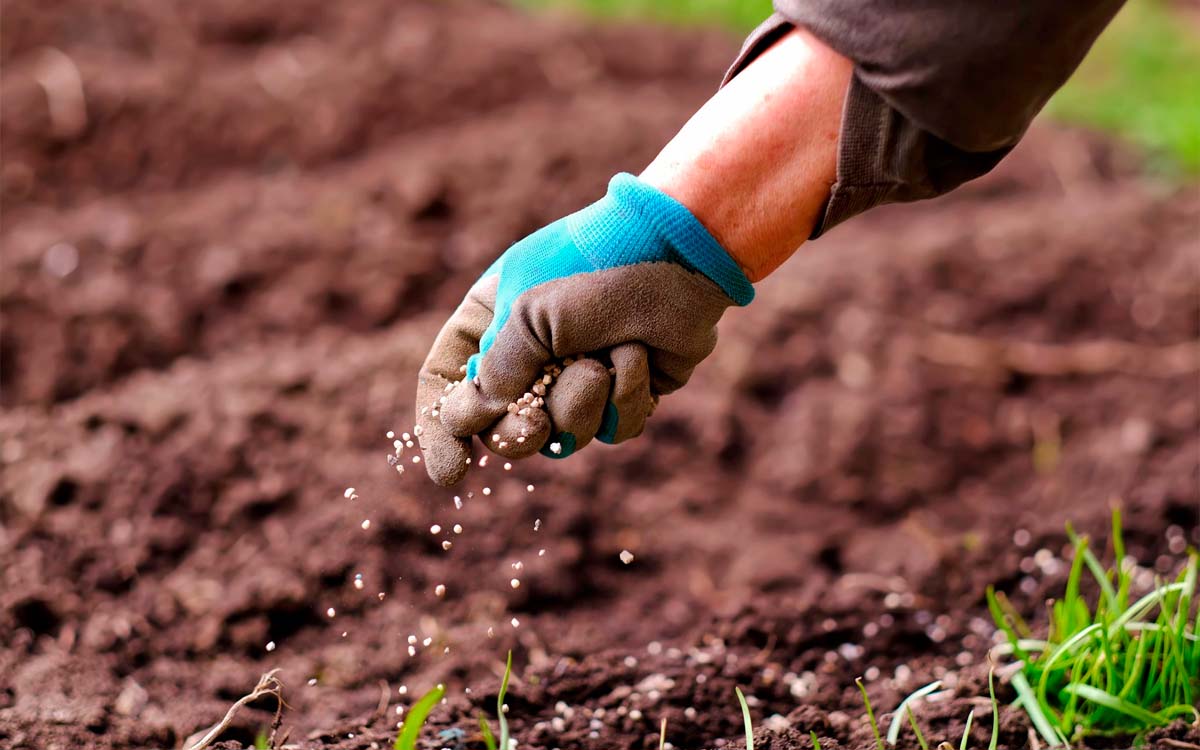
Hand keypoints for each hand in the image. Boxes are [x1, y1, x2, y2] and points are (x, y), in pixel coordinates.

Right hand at [415, 173, 753, 485]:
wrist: (678, 253)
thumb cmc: (594, 268)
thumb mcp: (527, 313)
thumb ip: (497, 372)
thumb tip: (475, 420)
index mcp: (490, 322)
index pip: (446, 385)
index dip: (442, 432)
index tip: (453, 472)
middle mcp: (530, 355)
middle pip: (501, 428)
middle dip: (519, 434)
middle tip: (534, 427)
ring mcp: (578, 377)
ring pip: (563, 437)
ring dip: (581, 403)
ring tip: (603, 360)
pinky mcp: (624, 393)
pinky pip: (612, 431)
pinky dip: (626, 398)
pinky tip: (638, 357)